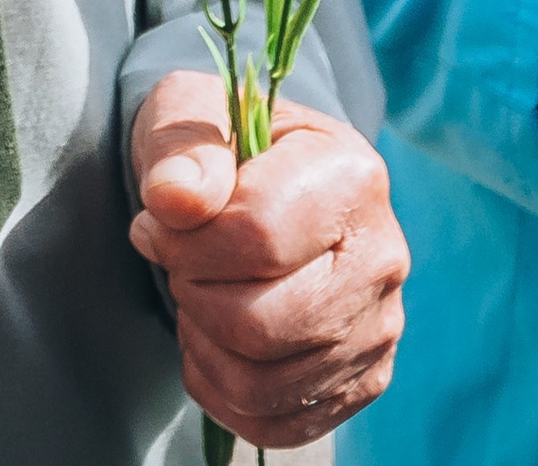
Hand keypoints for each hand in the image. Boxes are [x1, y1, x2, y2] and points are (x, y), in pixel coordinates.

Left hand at [129, 70, 406, 446]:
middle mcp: (382, 255)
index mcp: (352, 174)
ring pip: (263, 382)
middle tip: (180, 265)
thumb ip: (181, 150)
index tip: (155, 225)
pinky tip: (213, 343)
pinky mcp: (363, 378)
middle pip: (261, 323)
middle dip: (194, 297)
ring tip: (196, 298)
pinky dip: (223, 394)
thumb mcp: (191, 114)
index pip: (258, 237)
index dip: (185, 245)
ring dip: (204, 347)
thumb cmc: (221, 146)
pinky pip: (278, 424)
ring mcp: (379, 325)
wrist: (261, 179)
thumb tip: (175, 199)